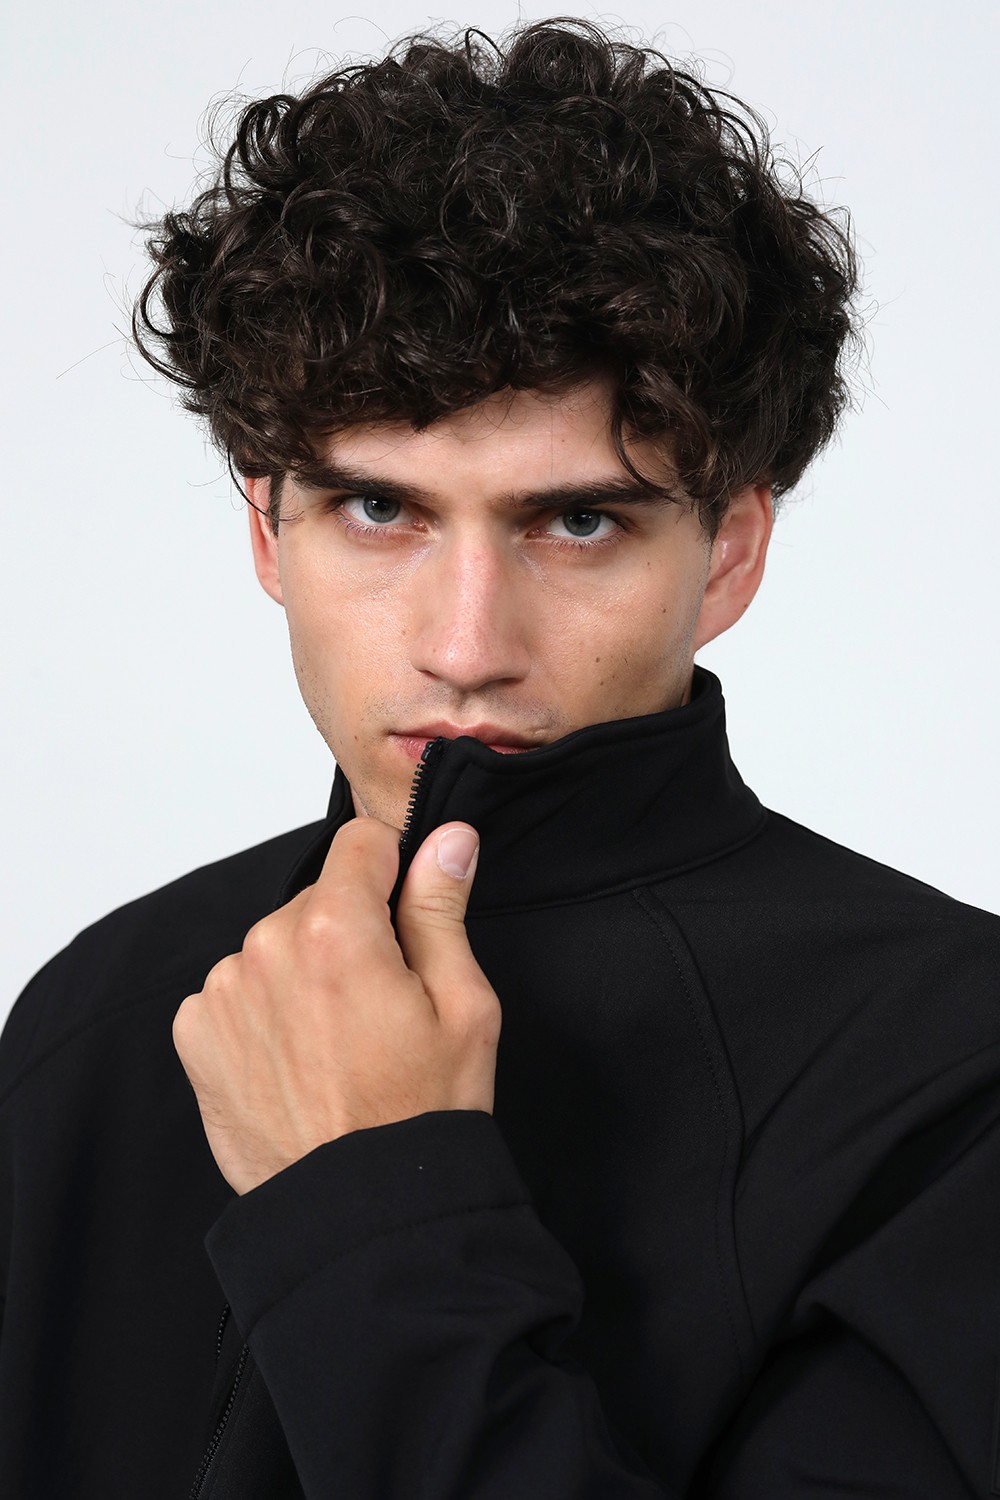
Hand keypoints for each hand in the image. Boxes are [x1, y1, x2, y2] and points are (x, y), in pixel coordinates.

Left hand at [173, 819, 499, 1194]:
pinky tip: (298, 1060)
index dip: (394, 869)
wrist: (360, 1213)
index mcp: (334, 931)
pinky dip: (265, 1011)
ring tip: (338, 1043)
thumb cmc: (421, 1113)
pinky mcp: (195, 1032)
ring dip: (304, 972)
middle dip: (350, 932)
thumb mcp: (463, 1006)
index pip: (359, 842)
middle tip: (381, 1005)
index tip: (408, 915)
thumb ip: (442, 908)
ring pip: (277, 944)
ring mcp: (222, 992)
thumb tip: (446, 838)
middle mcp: (264, 948)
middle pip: (317, 899)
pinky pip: (236, 989)